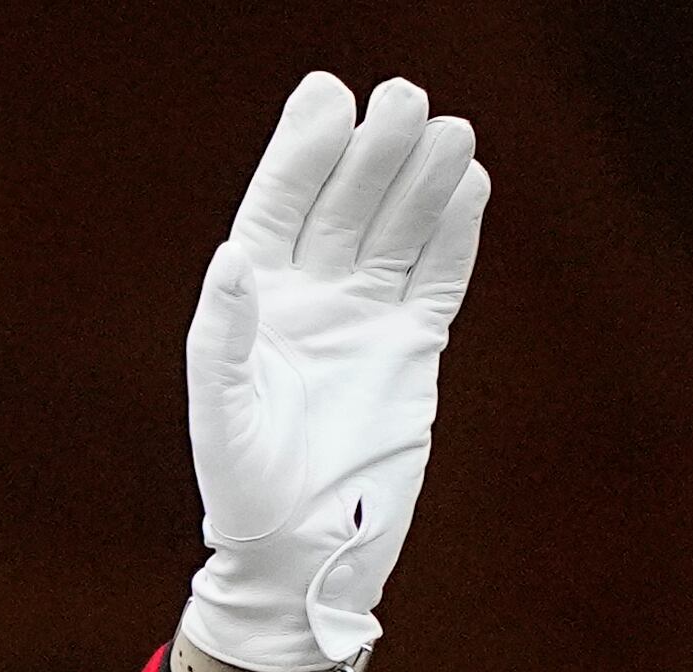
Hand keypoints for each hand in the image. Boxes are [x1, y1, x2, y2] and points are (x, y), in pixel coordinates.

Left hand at [184, 72, 489, 671]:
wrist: (301, 553)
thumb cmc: (244, 490)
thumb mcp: (221, 416)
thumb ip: (223, 336)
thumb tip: (232, 257)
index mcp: (257, 304)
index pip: (279, 209)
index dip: (301, 152)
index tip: (327, 96)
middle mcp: (311, 299)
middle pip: (345, 205)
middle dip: (371, 152)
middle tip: (401, 99)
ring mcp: (364, 321)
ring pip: (397, 232)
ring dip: (421, 181)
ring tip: (448, 131)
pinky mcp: (411, 350)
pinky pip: (437, 279)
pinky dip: (454, 237)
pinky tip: (471, 187)